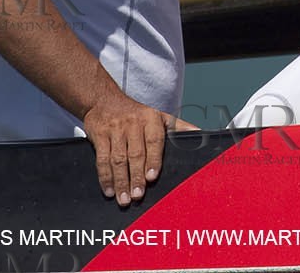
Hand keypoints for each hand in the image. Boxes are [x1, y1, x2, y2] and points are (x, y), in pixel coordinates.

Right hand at [81, 92, 194, 206]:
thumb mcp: (159, 115)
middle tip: (138, 195)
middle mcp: (133, 124)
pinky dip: (105, 177)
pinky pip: (101, 160)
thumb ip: (179, 126)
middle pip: (135, 154)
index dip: (153, 160)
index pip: (154, 141)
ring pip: (117, 159)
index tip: (152, 177)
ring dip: (121, 181)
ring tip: (124, 199)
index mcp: (151, 120)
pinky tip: (109, 190)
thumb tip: (200, 133)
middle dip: (136, 177)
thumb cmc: (137, 113)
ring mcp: (115, 130)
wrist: (104, 101)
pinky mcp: (99, 136)